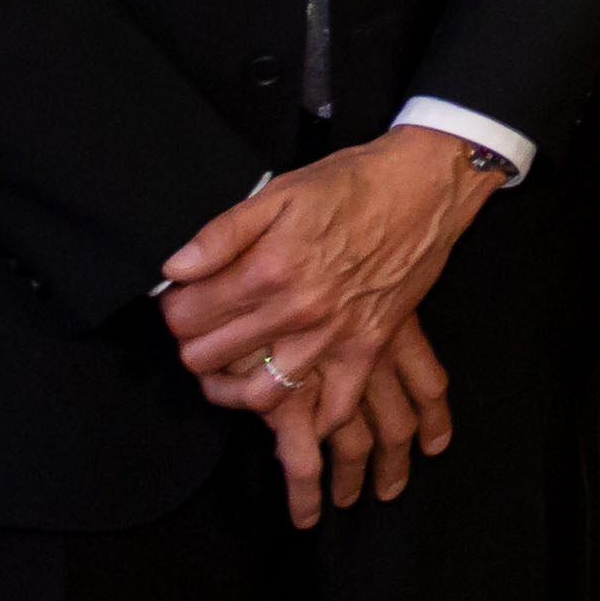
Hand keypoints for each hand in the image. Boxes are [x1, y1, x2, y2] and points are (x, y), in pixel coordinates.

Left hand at [163, 135, 488, 520]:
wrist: (425, 186)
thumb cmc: (351, 185)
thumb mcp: (280, 191)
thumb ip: (222, 232)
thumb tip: (174, 268)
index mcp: (268, 268)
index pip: (186, 315)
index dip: (174, 308)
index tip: (182, 300)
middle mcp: (296, 309)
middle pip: (209, 358)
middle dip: (192, 345)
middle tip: (202, 330)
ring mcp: (334, 335)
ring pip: (259, 395)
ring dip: (233, 389)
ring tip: (231, 368)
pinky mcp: (368, 346)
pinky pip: (334, 407)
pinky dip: (312, 416)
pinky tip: (296, 395)